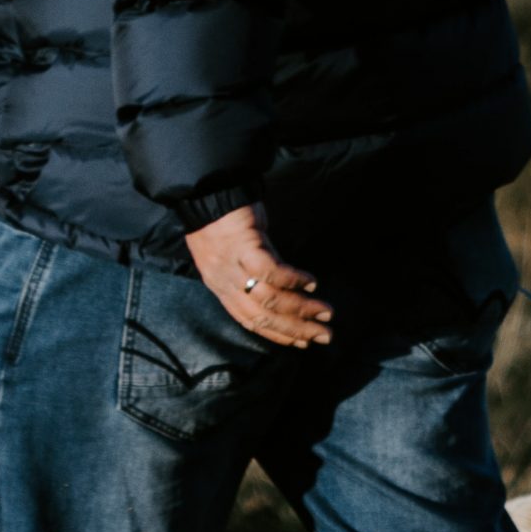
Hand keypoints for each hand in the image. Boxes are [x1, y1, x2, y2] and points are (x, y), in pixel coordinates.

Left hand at [185, 203, 331, 348]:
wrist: (205, 189)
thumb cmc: (221, 219)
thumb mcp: (235, 256)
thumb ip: (255, 276)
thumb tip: (288, 292)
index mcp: (221, 287)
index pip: (251, 322)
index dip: (279, 335)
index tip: (304, 342)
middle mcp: (224, 282)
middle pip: (263, 316)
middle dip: (297, 330)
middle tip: (324, 336)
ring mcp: (232, 266)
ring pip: (269, 299)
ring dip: (301, 309)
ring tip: (325, 312)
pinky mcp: (243, 246)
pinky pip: (270, 271)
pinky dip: (293, 280)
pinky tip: (311, 283)